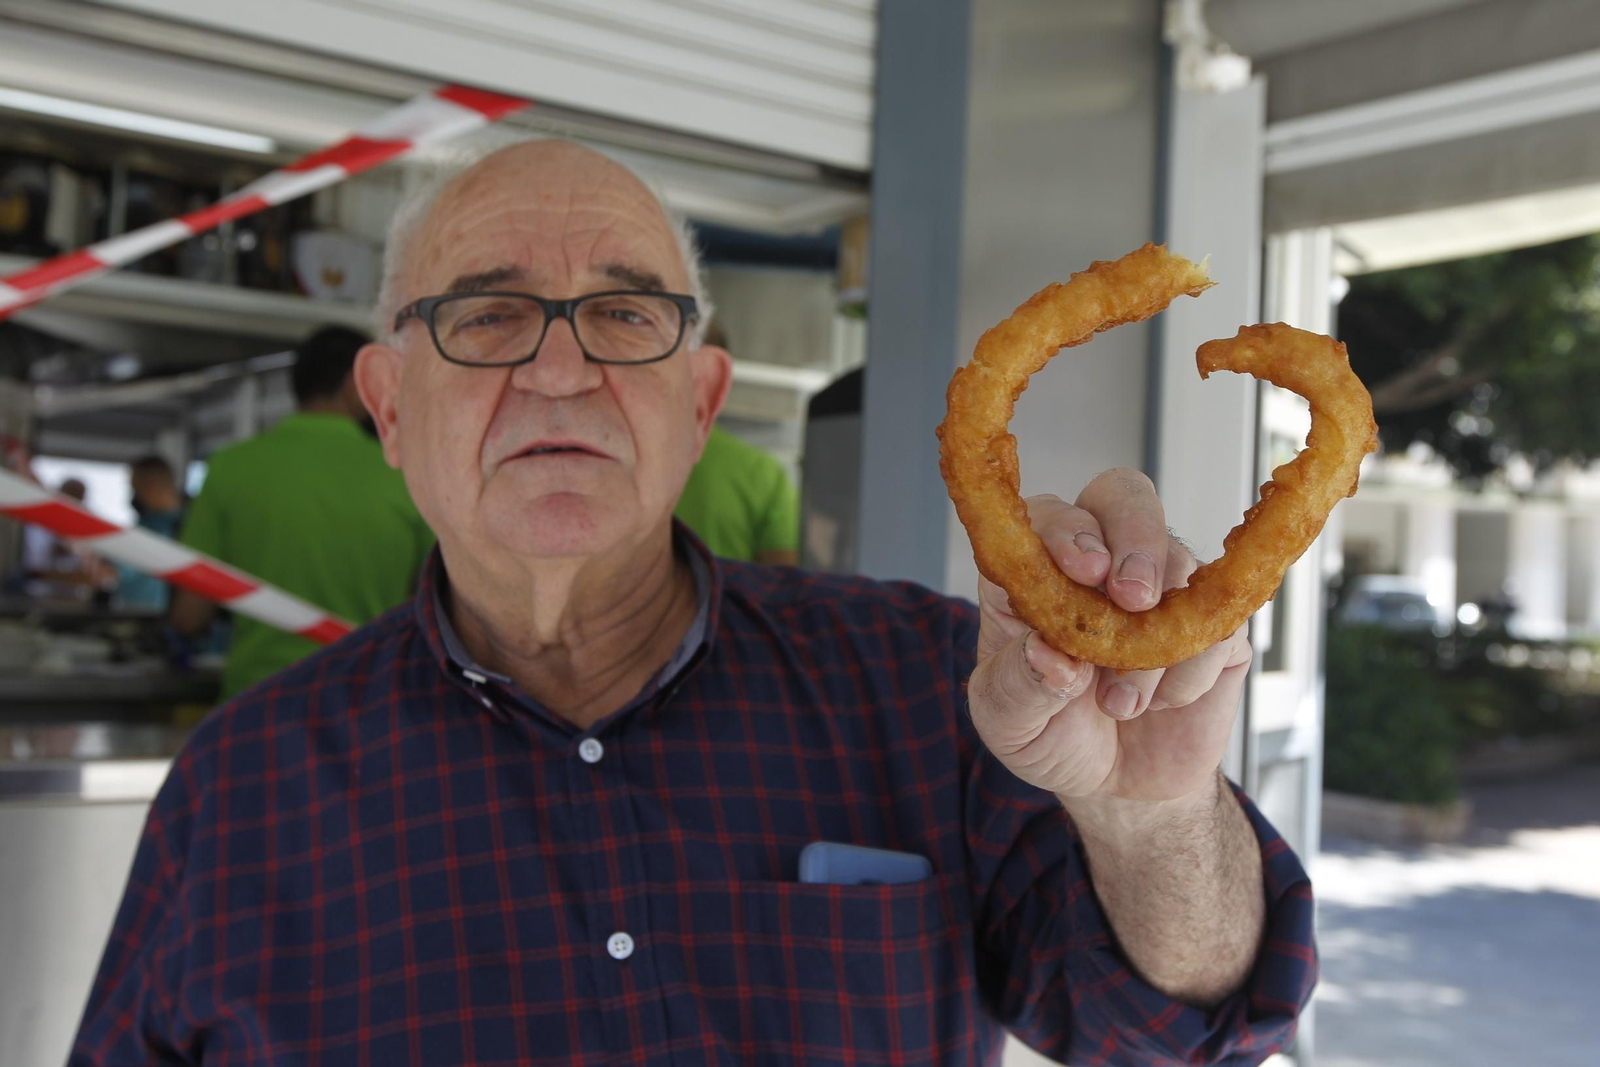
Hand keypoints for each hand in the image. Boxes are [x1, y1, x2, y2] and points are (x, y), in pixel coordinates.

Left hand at [965, 471, 1251, 803]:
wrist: (1115, 786)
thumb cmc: (1050, 736)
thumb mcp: (1009, 723)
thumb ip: (1019, 686)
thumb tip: (1047, 656)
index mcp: (1036, 568)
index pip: (1050, 516)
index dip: (1068, 531)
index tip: (1084, 570)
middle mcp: (1100, 561)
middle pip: (1125, 499)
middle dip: (1135, 540)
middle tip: (1134, 598)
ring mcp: (1162, 584)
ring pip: (1177, 565)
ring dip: (1152, 641)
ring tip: (1121, 705)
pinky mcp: (1211, 622)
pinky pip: (1218, 623)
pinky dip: (1189, 670)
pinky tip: (1161, 703)